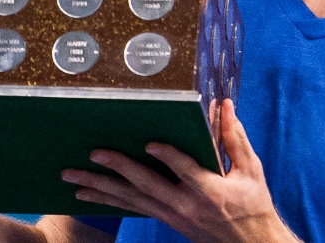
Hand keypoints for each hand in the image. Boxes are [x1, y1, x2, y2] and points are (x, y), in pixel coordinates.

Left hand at [62, 99, 299, 242]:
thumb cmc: (252, 204)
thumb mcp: (250, 170)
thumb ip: (234, 138)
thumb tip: (224, 105)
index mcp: (209, 190)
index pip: (186, 171)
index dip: (168, 157)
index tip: (150, 144)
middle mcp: (185, 205)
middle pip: (147, 186)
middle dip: (118, 169)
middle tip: (94, 154)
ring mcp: (172, 215)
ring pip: (131, 200)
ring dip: (100, 189)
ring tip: (73, 178)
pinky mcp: (166, 219)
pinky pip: (133, 208)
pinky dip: (108, 200)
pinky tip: (87, 195)